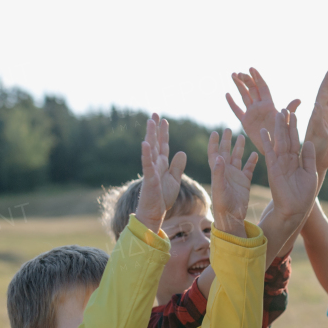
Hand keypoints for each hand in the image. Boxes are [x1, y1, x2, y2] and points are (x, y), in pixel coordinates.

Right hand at [136, 114, 187, 232]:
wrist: (154, 213)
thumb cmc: (162, 198)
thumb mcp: (174, 180)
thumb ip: (177, 166)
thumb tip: (181, 152)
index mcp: (162, 165)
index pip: (163, 146)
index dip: (163, 133)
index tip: (164, 120)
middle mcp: (155, 165)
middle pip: (155, 143)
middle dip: (155, 129)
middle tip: (155, 114)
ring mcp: (151, 171)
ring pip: (150, 150)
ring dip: (150, 136)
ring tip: (150, 122)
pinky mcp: (149, 180)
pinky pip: (147, 165)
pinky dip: (146, 154)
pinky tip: (145, 143)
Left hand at [208, 128, 256, 236]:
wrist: (232, 217)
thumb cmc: (222, 204)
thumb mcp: (220, 188)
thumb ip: (219, 172)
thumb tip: (219, 156)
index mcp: (218, 171)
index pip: (214, 154)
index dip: (213, 143)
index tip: (214, 132)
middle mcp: (226, 172)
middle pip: (225, 152)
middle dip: (226, 141)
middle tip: (227, 129)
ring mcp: (236, 176)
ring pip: (237, 158)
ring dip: (239, 147)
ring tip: (241, 136)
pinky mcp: (245, 182)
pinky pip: (249, 168)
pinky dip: (252, 161)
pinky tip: (255, 153)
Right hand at [225, 68, 299, 154]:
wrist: (275, 149)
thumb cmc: (283, 136)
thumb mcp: (287, 122)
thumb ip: (290, 110)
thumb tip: (299, 100)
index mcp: (269, 104)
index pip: (262, 87)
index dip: (257, 77)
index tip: (251, 68)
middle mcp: (260, 106)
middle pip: (252, 89)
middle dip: (246, 79)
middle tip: (239, 72)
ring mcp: (252, 113)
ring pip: (244, 96)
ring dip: (239, 86)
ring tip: (233, 75)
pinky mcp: (246, 122)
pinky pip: (237, 110)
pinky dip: (232, 103)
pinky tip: (227, 94)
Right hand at [260, 108, 318, 223]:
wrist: (295, 209)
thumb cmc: (304, 194)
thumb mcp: (310, 173)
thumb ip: (309, 157)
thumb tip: (310, 142)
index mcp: (297, 160)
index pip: (295, 139)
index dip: (295, 127)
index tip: (294, 113)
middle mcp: (287, 159)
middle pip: (286, 137)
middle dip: (285, 123)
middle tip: (284, 108)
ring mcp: (280, 163)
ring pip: (279, 141)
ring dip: (278, 128)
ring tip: (277, 114)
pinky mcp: (273, 168)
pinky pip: (269, 153)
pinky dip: (267, 142)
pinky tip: (264, 131)